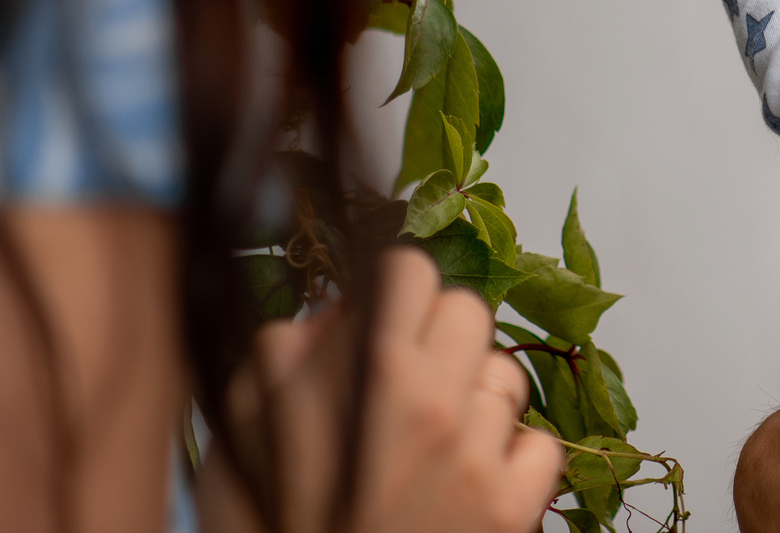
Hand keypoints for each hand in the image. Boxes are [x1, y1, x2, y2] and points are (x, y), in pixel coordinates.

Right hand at [196, 247, 563, 532]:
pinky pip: (541, 444)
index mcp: (357, 378)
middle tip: (408, 391)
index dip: (396, 291)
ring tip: (430, 455)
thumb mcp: (238, 446)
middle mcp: (424, 405)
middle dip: (441, 341)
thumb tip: (334, 309)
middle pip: (469, 310)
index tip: (386, 319)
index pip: (407, 270)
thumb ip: (279, 360)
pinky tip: (467, 491)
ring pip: (506, 376)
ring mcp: (475, 456)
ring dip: (476, 404)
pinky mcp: (513, 508)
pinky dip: (513, 463)